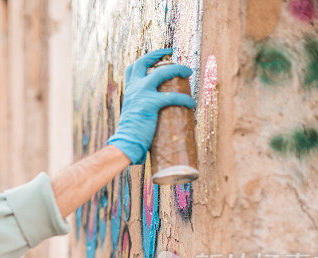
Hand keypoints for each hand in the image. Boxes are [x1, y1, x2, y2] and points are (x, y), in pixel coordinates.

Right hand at [106, 48, 195, 164]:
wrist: (125, 144)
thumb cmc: (130, 135)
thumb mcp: (132, 115)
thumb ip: (140, 109)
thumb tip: (154, 114)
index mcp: (129, 91)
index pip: (133, 68)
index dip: (146, 59)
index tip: (158, 57)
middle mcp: (134, 89)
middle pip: (145, 62)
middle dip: (159, 54)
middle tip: (172, 54)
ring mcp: (142, 94)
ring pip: (162, 73)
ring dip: (178, 69)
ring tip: (188, 72)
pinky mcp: (151, 104)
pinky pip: (173, 97)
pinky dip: (185, 99)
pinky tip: (192, 103)